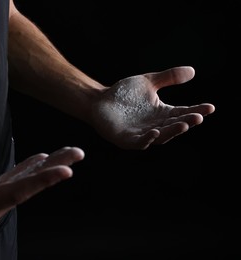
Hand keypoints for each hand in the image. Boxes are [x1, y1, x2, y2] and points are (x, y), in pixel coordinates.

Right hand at [0, 147, 83, 228]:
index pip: (14, 193)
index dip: (40, 181)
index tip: (66, 170)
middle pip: (27, 188)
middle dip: (53, 170)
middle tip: (78, 154)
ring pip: (23, 184)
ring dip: (46, 168)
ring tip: (67, 153)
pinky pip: (12, 182)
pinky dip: (28, 170)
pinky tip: (40, 160)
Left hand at [91, 66, 214, 149]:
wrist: (99, 100)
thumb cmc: (123, 93)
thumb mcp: (148, 82)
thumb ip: (168, 77)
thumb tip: (193, 70)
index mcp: (162, 113)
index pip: (183, 112)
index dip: (196, 111)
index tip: (210, 107)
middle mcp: (155, 126)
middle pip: (174, 126)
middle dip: (187, 122)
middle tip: (198, 117)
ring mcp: (141, 134)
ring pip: (161, 136)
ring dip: (172, 132)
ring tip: (183, 124)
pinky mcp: (127, 140)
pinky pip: (140, 142)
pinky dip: (147, 139)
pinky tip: (155, 132)